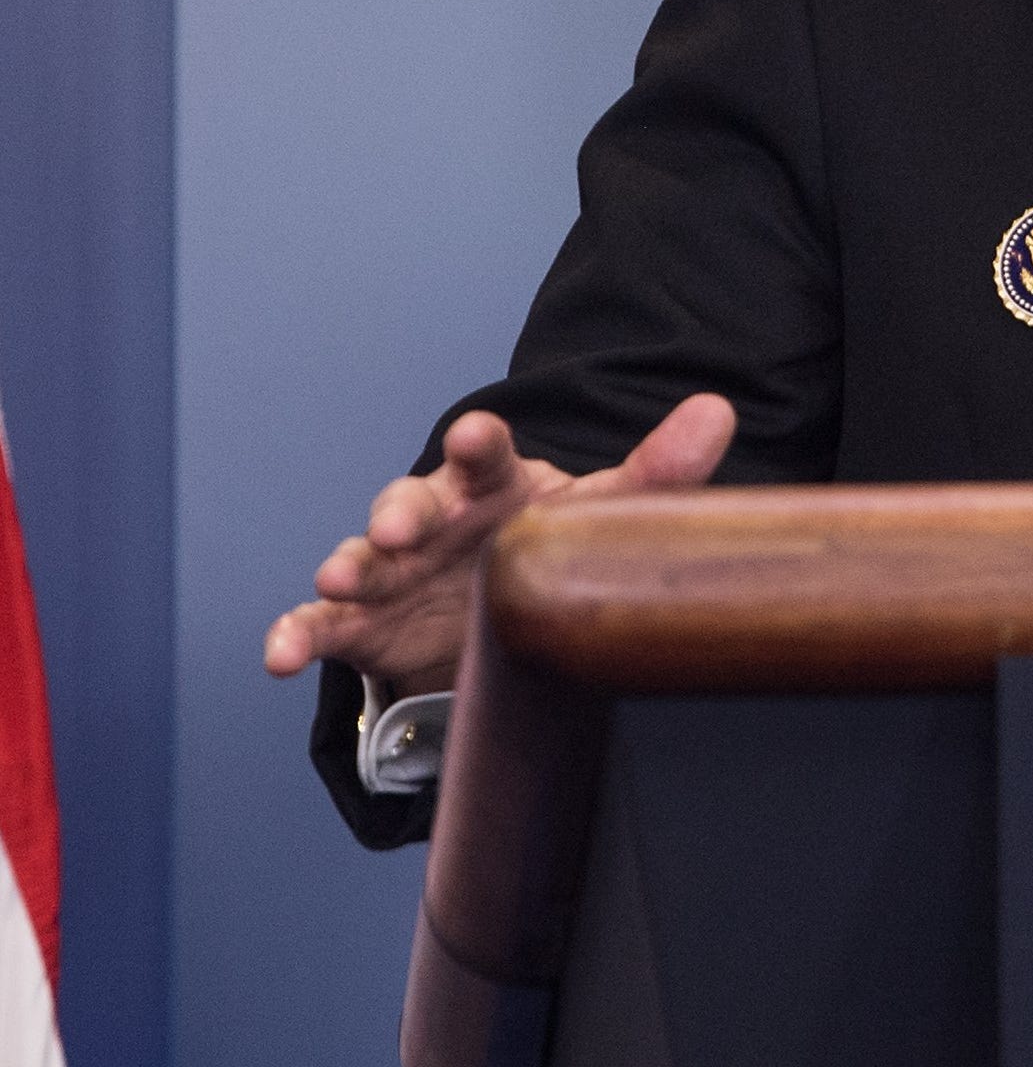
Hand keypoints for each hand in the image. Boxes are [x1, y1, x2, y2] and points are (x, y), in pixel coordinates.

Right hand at [261, 393, 735, 694]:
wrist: (503, 614)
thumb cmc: (550, 539)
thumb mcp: (603, 508)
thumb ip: (660, 468)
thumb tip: (718, 411)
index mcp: (495, 484)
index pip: (485, 455)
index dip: (478, 444)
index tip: (474, 432)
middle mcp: (436, 518)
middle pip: (412, 501)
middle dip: (402, 510)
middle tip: (398, 525)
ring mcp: (395, 570)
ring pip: (361, 559)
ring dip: (349, 566)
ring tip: (339, 580)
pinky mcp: (365, 623)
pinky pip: (324, 626)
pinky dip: (298, 635)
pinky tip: (281, 654)